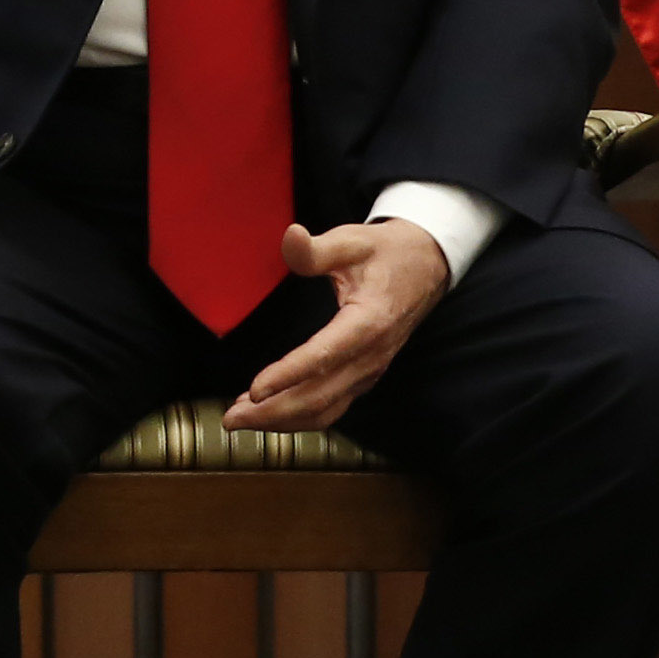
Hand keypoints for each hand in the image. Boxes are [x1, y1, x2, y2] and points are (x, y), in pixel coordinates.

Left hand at [221, 220, 448, 432]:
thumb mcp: (355, 241)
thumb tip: (290, 236)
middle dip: (273, 412)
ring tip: (241, 418)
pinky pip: (332, 407)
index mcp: (370, 320)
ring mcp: (370, 370)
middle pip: (320, 396)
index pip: (325, 356)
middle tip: (229, 418)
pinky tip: (269, 412)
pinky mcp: (365, 376)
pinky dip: (298, 417)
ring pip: (324, 410)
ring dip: (281, 421)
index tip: (254, 389)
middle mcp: (372, 354)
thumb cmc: (388, 252)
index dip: (289, 375)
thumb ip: (317, 248)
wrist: (429, 266)